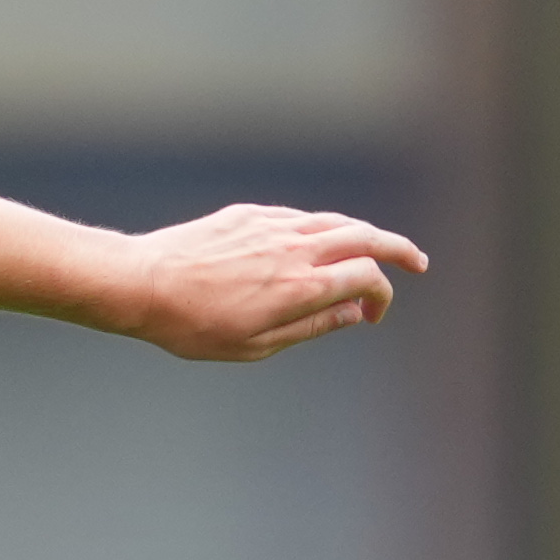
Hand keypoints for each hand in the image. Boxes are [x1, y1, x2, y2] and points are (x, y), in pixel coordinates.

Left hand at [107, 206, 426, 360]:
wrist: (142, 283)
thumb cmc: (193, 326)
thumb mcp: (257, 345)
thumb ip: (312, 326)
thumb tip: (353, 314)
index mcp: (301, 286)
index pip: (366, 277)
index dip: (381, 297)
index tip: (372, 317)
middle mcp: (294, 248)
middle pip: (364, 237)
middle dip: (398, 249)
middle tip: (418, 263)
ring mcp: (272, 225)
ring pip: (334, 221)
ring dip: (363, 234)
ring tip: (377, 248)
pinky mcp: (249, 214)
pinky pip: (299, 217)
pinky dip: (321, 228)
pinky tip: (319, 243)